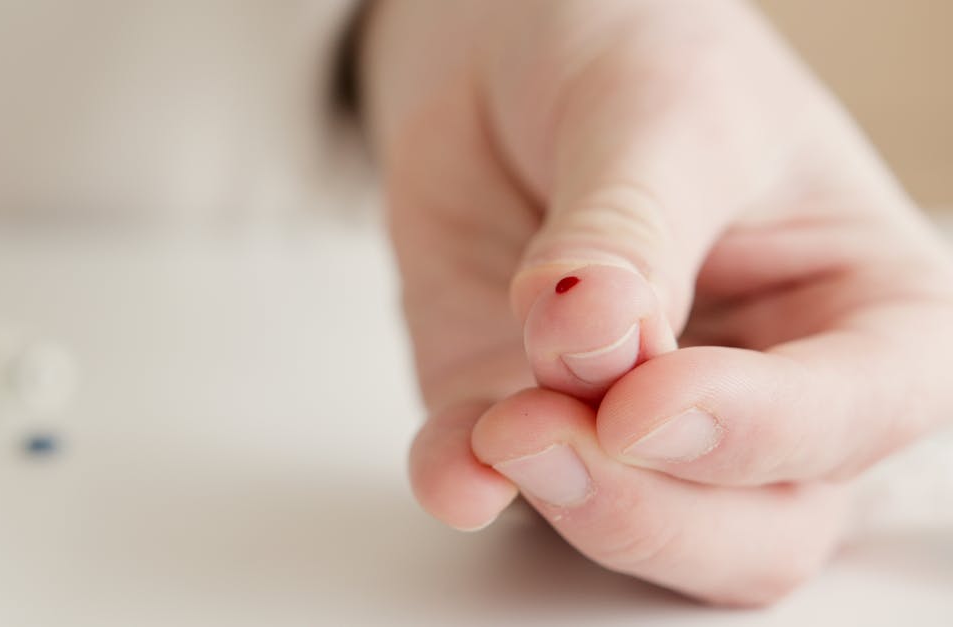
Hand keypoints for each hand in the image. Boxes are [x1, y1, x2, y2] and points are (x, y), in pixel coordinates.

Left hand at [361, 0, 952, 604]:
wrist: (516, 52)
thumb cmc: (639, 53)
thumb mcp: (657, 111)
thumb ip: (632, 231)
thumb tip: (594, 331)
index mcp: (863, 310)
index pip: (854, 414)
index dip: (755, 430)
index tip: (646, 400)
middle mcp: (764, 395)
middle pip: (757, 531)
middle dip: (650, 505)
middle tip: (552, 430)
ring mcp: (641, 427)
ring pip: (641, 539)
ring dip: (565, 504)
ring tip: (496, 431)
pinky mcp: (529, 421)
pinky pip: (505, 494)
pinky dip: (473, 488)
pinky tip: (452, 464)